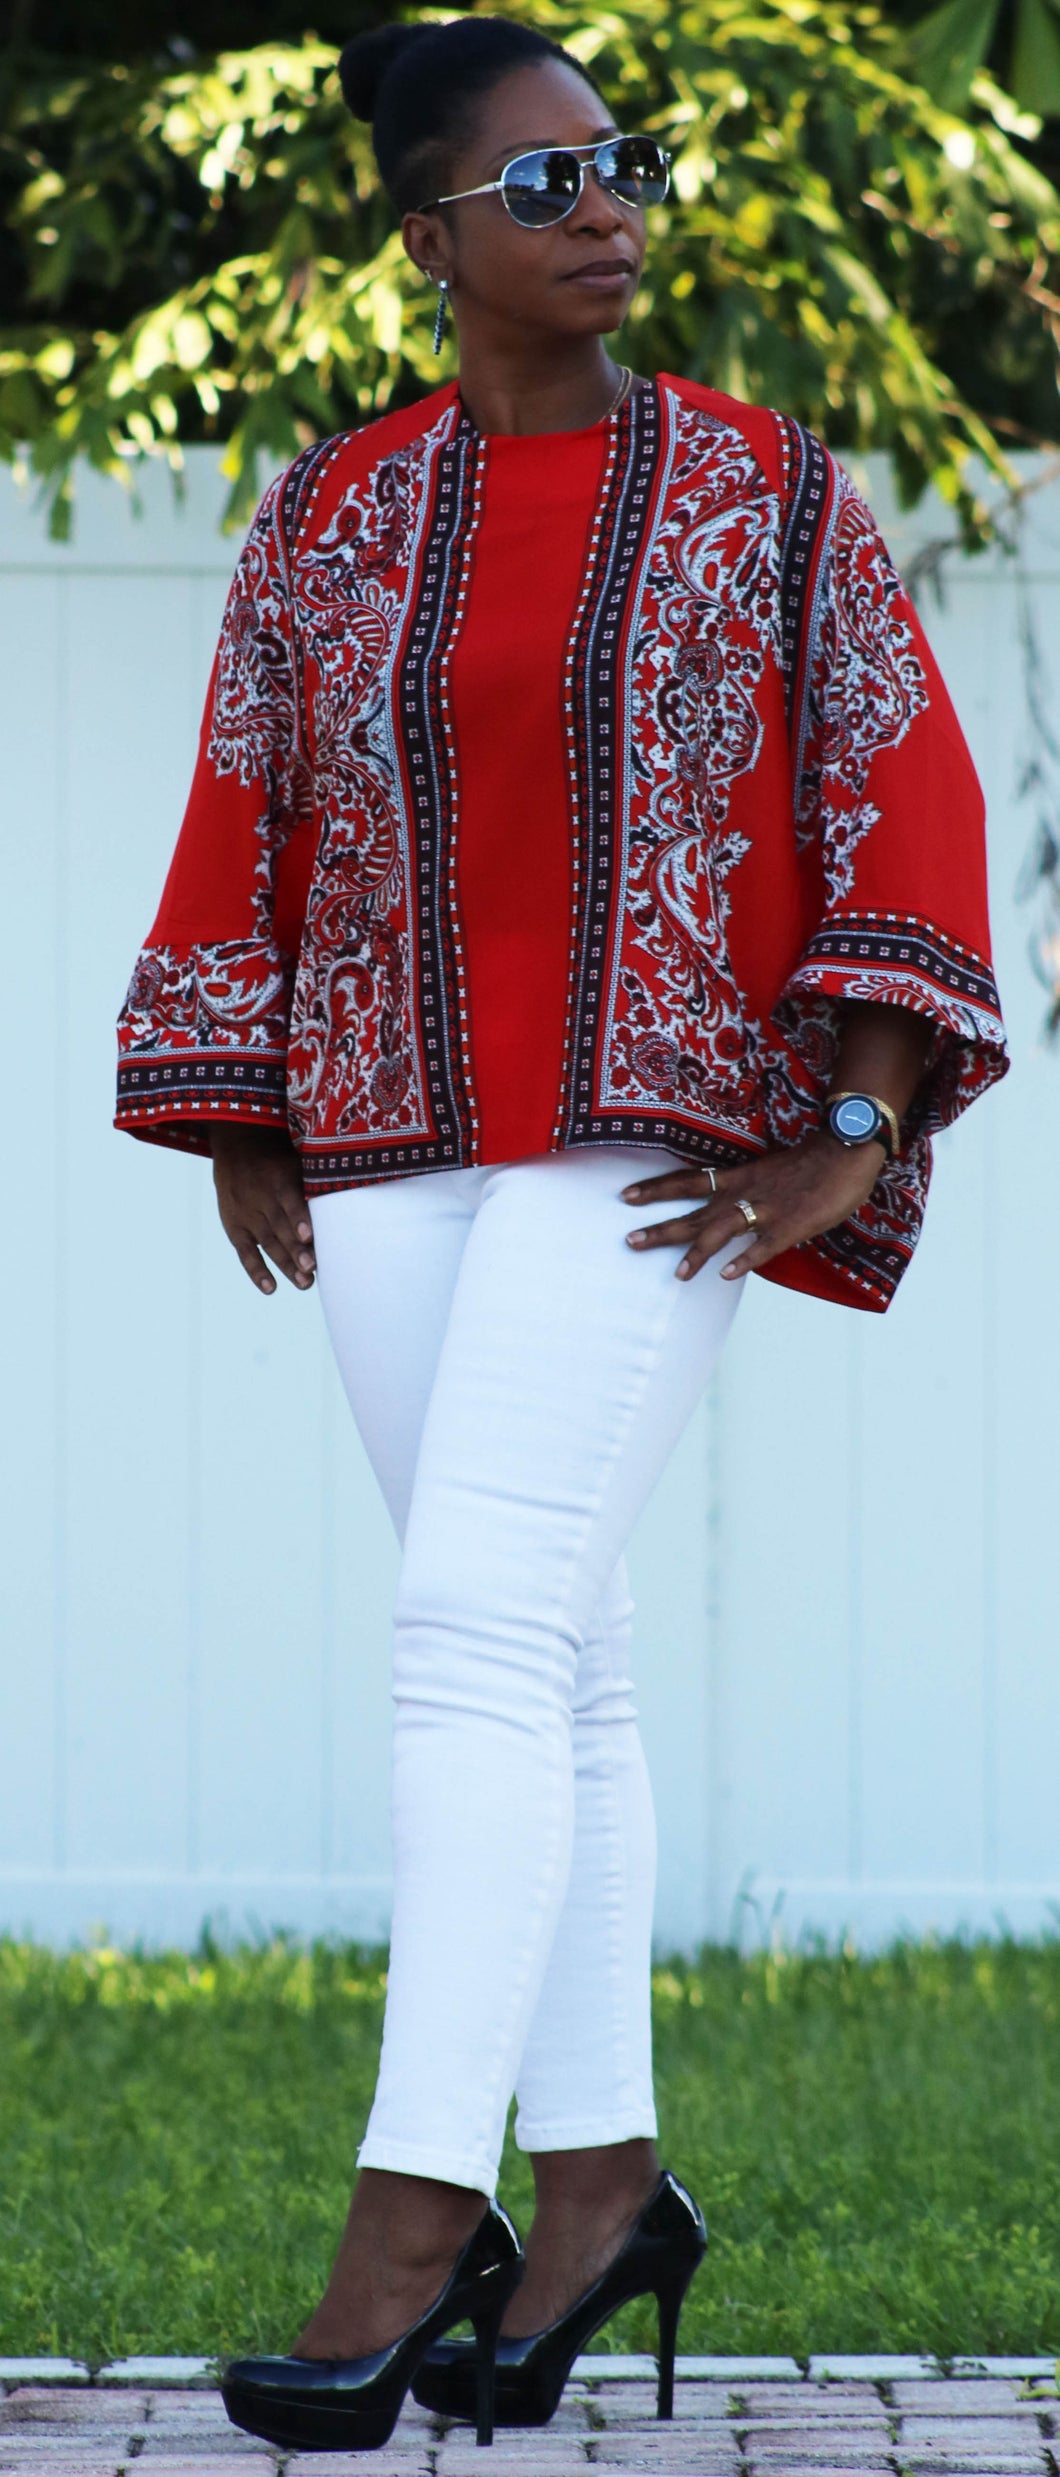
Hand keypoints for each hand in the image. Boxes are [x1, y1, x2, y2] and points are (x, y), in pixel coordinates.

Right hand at [210, 1123, 315, 1295]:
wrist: (238, 1146)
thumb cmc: (281, 1158)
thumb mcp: (297, 1160)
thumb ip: (315, 1182)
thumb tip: (350, 1206)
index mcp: (278, 1177)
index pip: (289, 1200)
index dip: (298, 1218)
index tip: (309, 1236)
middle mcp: (259, 1197)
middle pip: (279, 1227)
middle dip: (295, 1249)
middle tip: (312, 1269)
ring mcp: (246, 1214)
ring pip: (267, 1243)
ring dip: (285, 1265)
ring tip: (305, 1284)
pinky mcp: (235, 1227)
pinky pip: (245, 1252)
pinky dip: (256, 1271)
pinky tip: (270, 1289)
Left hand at [620, 1131, 885, 1282]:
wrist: (845, 1147)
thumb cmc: (812, 1160)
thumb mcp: (770, 1169)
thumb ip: (750, 1188)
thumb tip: (735, 1208)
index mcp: (739, 1176)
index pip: (687, 1180)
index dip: (656, 1188)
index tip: (626, 1196)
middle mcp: (744, 1192)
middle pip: (694, 1212)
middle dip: (661, 1228)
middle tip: (630, 1241)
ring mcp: (766, 1210)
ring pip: (722, 1231)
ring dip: (698, 1252)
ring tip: (678, 1274)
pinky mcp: (790, 1226)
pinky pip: (763, 1246)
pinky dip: (744, 1260)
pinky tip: (726, 1274)